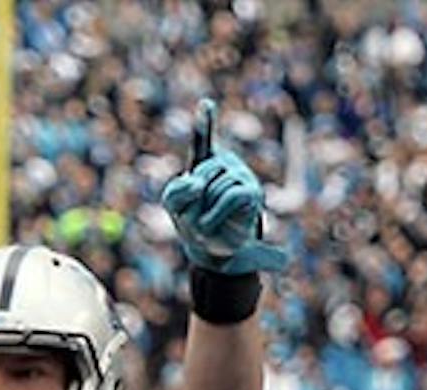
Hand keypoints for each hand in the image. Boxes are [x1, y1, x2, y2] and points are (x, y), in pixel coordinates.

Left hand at [161, 99, 287, 274]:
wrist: (213, 249)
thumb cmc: (195, 223)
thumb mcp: (174, 206)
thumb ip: (176, 191)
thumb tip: (198, 186)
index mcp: (206, 162)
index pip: (202, 142)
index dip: (204, 124)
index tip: (206, 104)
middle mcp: (226, 163)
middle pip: (199, 175)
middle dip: (189, 203)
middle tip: (192, 220)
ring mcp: (241, 175)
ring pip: (213, 188)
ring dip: (202, 213)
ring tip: (205, 225)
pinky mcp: (251, 192)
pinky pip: (230, 196)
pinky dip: (216, 214)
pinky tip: (209, 226)